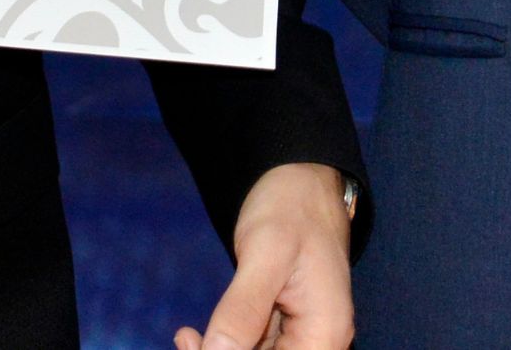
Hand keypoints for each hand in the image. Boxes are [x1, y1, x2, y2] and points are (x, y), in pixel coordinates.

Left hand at [176, 162, 353, 349]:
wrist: (300, 178)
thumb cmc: (291, 207)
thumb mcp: (266, 254)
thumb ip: (244, 309)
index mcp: (324, 333)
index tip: (198, 347)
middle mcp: (317, 341)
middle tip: (186, 341)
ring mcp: (301, 335)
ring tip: (186, 337)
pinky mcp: (282, 327)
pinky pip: (251, 348)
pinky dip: (223, 344)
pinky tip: (195, 335)